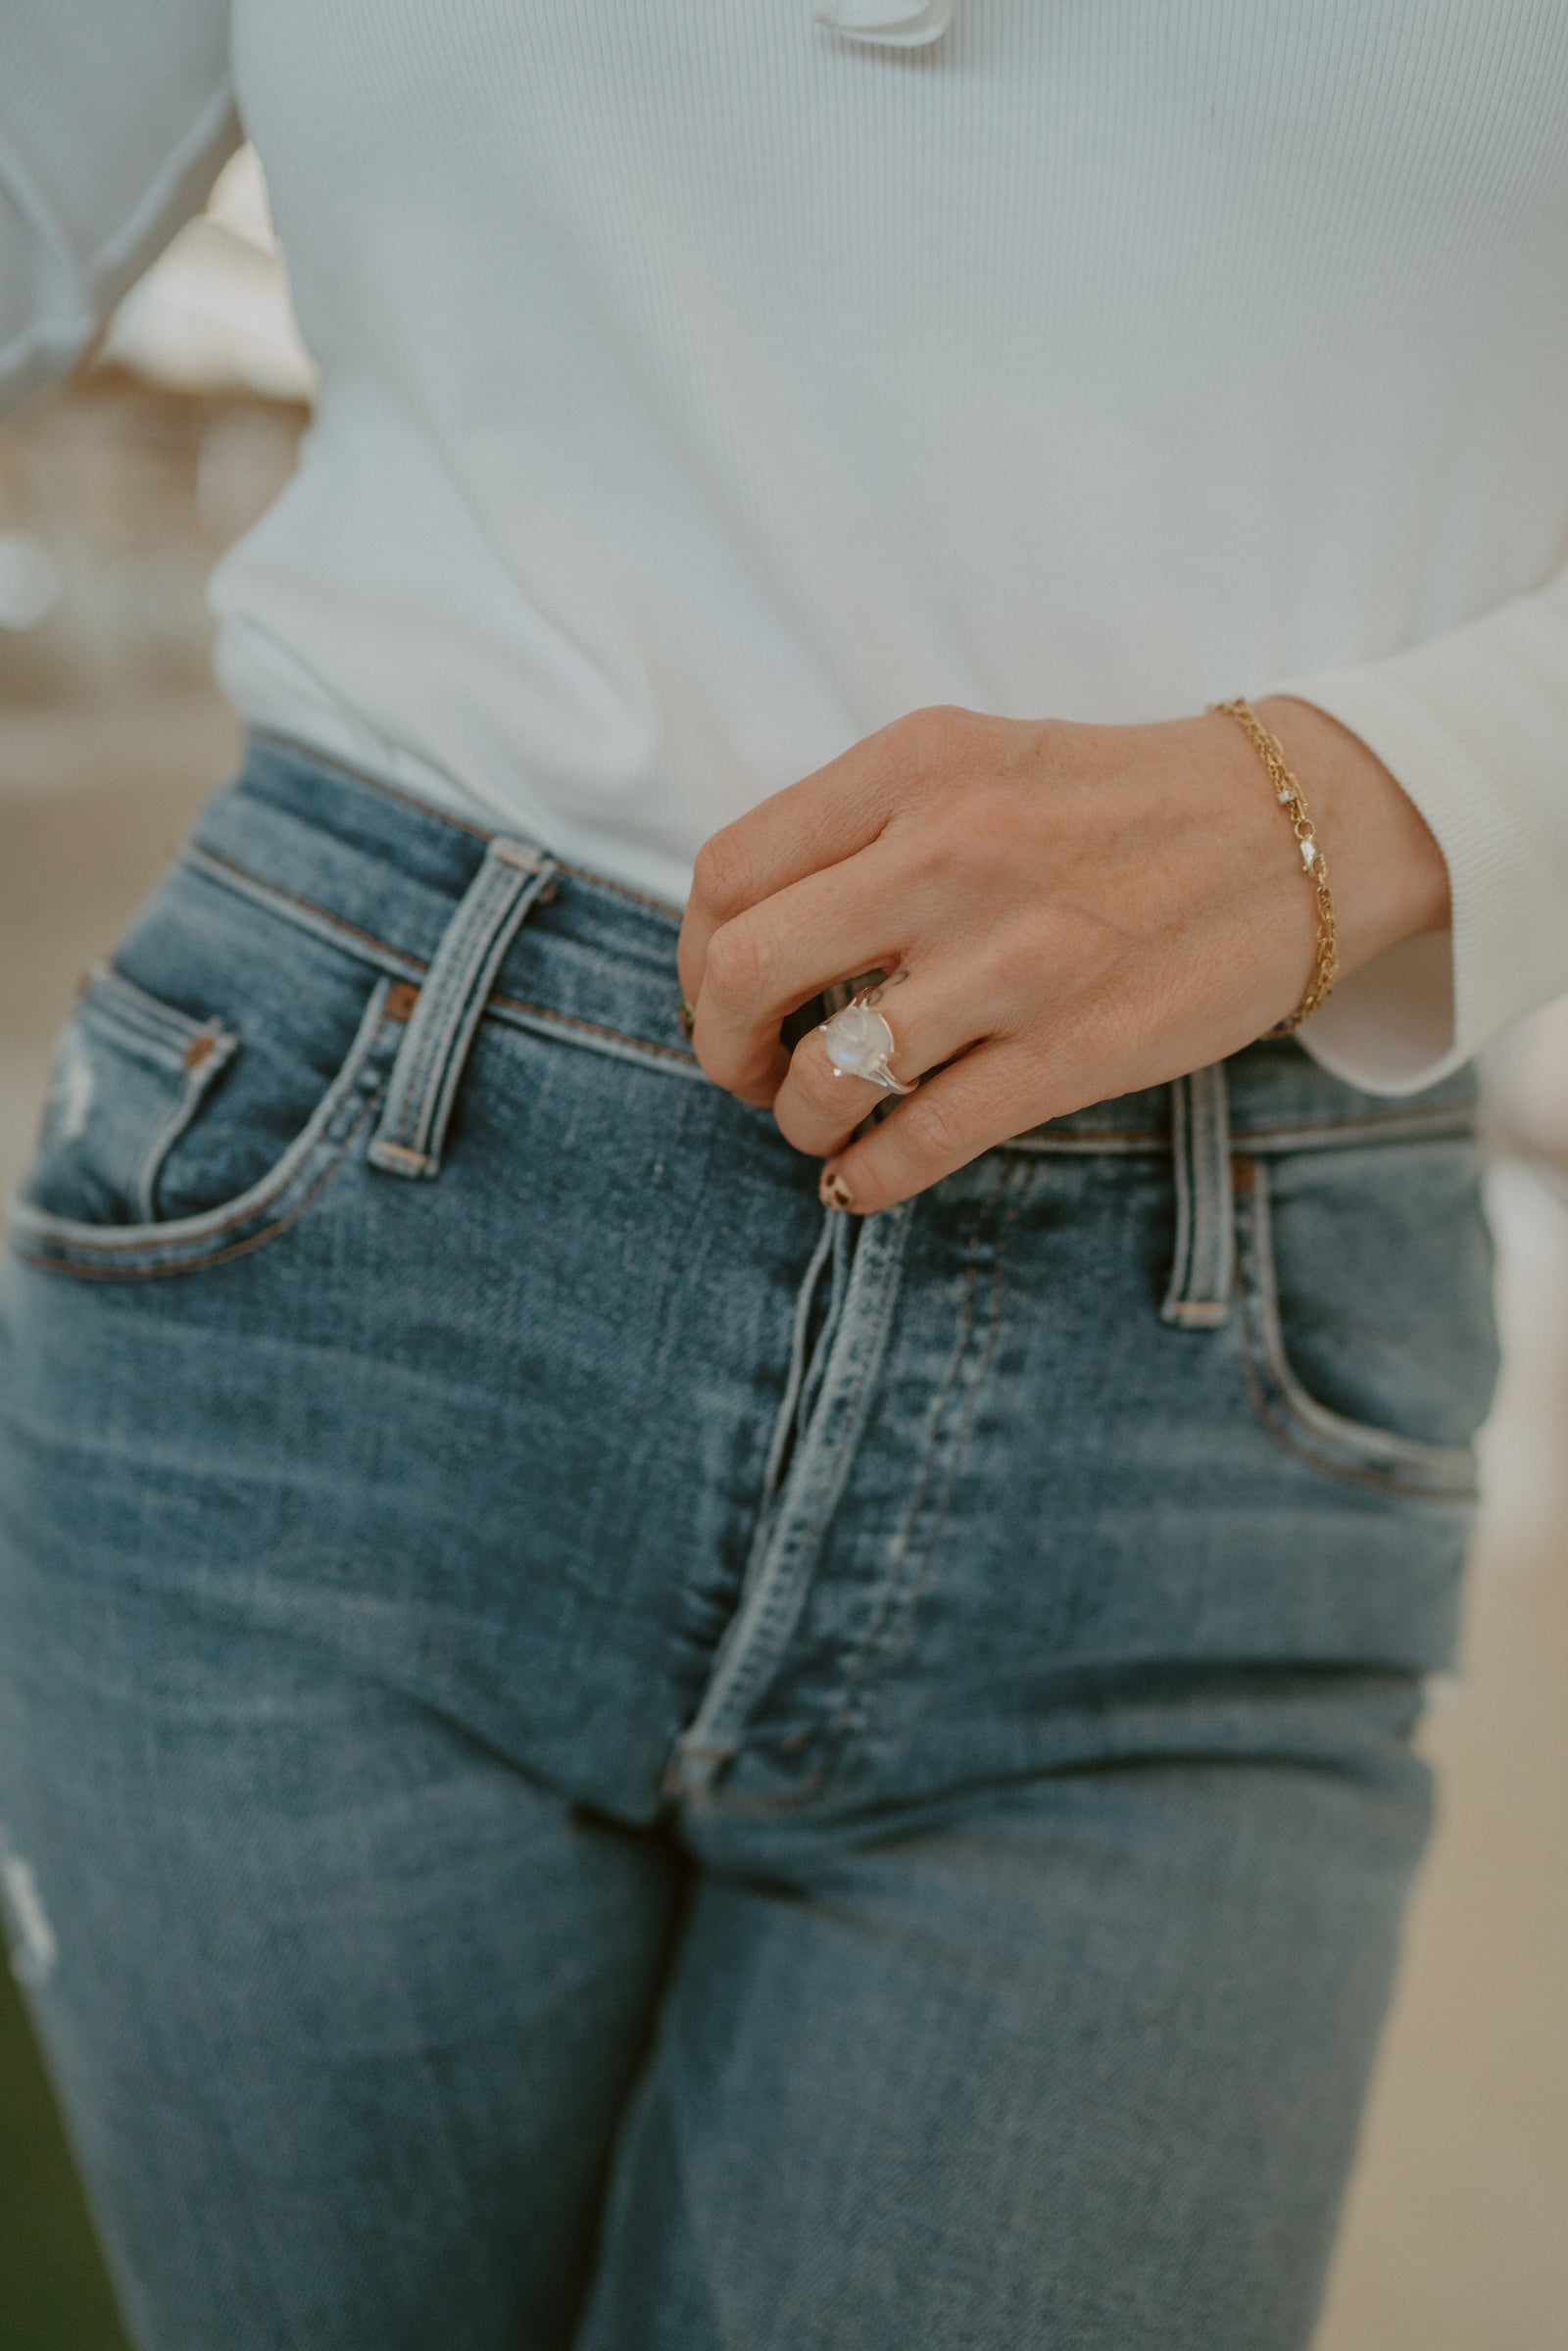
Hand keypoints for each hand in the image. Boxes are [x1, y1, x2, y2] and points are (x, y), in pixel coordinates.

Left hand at [677, 697, 1449, 1212]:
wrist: (1298, 833)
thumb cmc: (1117, 804)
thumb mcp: (978, 760)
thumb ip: (864, 825)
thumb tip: (745, 935)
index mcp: (914, 766)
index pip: (729, 871)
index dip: (696, 954)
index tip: (720, 990)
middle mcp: (951, 853)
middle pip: (746, 969)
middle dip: (720, 1043)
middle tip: (746, 1069)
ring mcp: (1013, 958)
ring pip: (826, 1073)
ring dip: (797, 1118)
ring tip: (820, 1119)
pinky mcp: (1073, 1052)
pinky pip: (920, 1143)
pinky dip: (865, 1179)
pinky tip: (860, 1179)